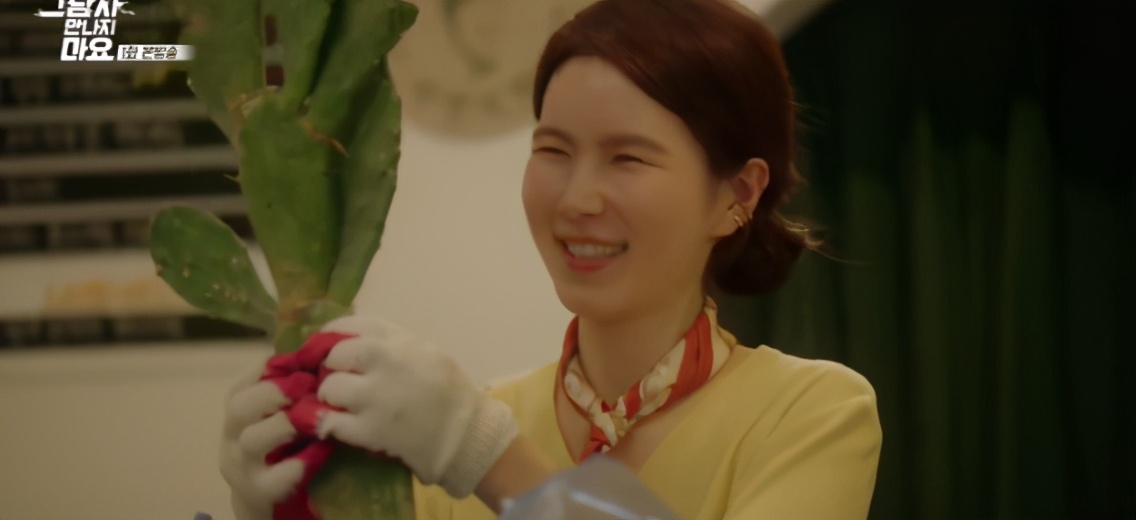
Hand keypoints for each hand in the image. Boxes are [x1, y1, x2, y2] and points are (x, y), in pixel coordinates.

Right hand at [219, 350, 336, 519]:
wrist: (268, 493)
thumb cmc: (284, 439)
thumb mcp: (283, 407)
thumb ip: (295, 381)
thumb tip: (323, 345)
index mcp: (240, 403)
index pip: (248, 377)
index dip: (279, 366)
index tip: (310, 361)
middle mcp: (233, 432)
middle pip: (239, 405)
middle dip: (275, 393)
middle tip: (310, 387)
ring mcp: (242, 464)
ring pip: (253, 440)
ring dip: (287, 426)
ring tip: (317, 420)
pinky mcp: (258, 492)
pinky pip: (274, 478)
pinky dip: (299, 464)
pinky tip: (321, 452)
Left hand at [314, 316, 518, 497]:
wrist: (467, 435)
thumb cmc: (450, 393)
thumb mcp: (427, 352)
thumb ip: (393, 344)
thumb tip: (350, 343)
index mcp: (401, 340)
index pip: (351, 326)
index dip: (331, 336)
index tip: (326, 348)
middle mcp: (387, 361)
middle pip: (334, 354)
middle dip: (331, 368)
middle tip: (338, 381)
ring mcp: (376, 396)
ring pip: (328, 388)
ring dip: (329, 398)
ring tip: (341, 406)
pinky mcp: (369, 430)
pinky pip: (330, 421)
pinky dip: (327, 423)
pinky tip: (337, 425)